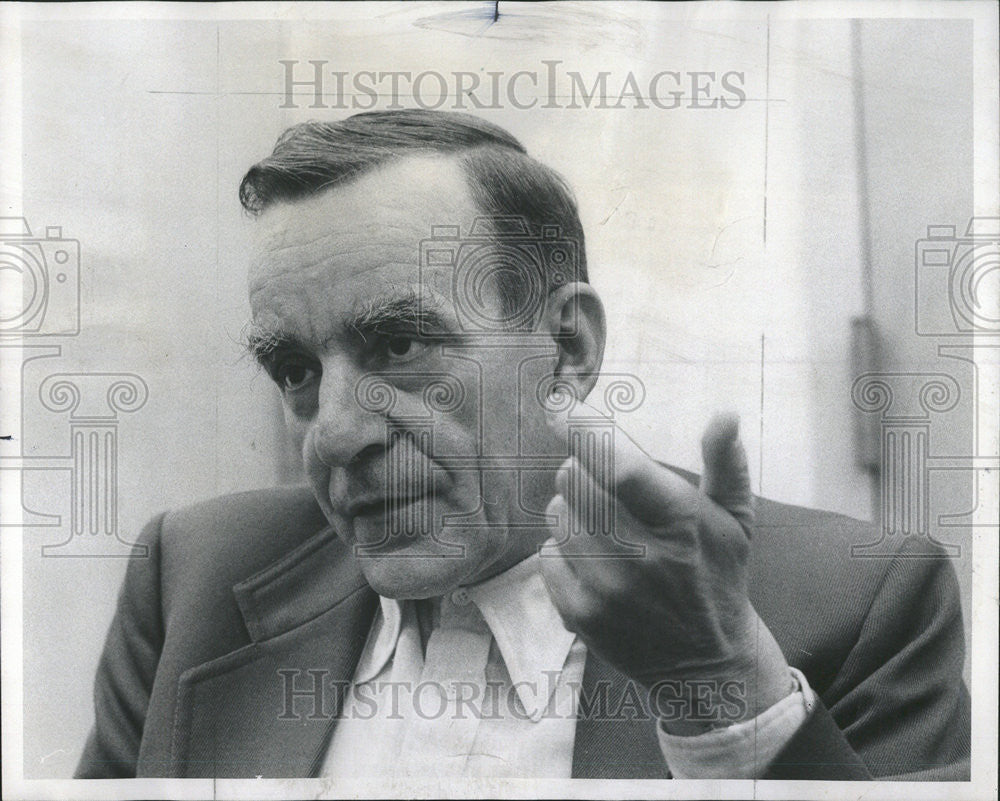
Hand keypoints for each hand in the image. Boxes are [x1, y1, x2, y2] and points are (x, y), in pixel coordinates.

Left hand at [539, 403, 792, 729]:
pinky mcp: (580, 615)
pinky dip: (564, 549)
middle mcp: (641, 556)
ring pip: (557, 515)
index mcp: (680, 523)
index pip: (616, 465)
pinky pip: (548, 555)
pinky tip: (594, 561)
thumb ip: (726, 463)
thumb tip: (725, 415)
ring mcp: (606, 589)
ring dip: (573, 509)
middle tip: (604, 483)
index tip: (559, 405)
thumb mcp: (735, 520)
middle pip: (574, 481)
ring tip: (604, 524)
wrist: (706, 663)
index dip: (582, 429)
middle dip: (583, 469)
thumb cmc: (717, 576)